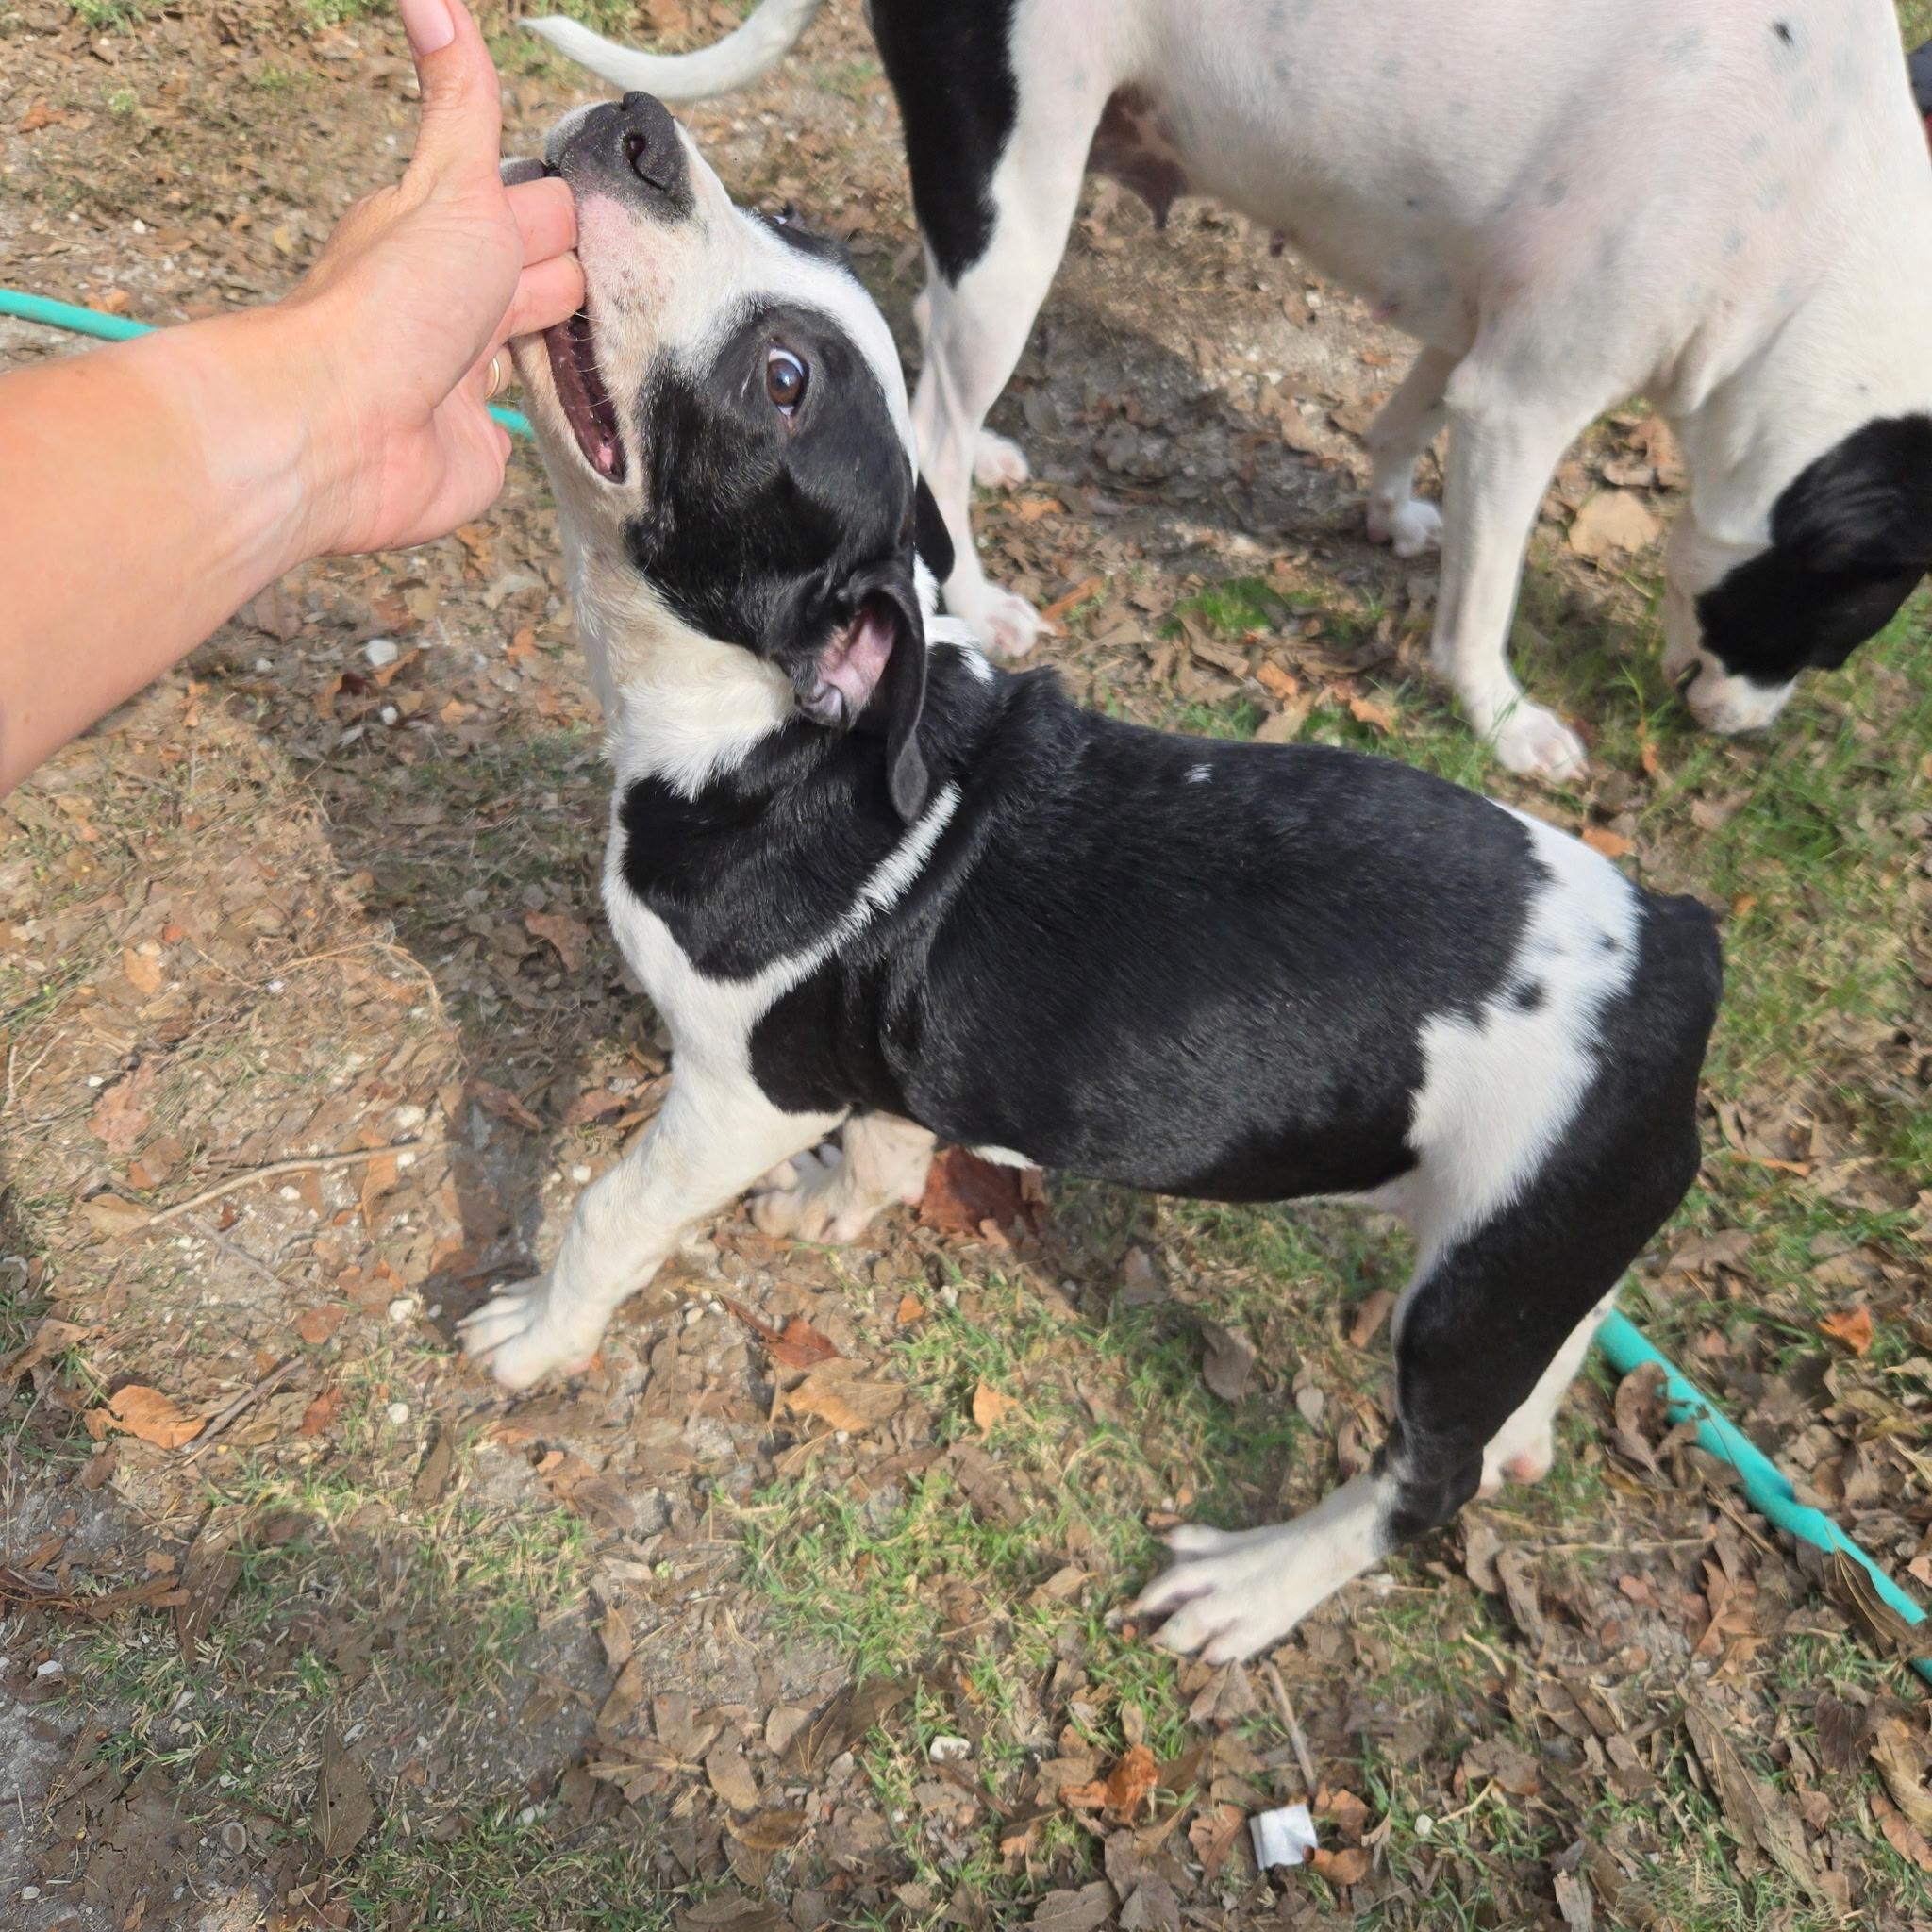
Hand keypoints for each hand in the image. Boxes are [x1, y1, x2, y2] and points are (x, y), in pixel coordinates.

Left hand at [282, 0, 582, 556]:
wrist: (347, 430)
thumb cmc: (387, 307)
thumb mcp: (450, 182)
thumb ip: (461, 98)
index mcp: (450, 233)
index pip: (536, 212)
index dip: (572, 212)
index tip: (622, 207)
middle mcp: (457, 302)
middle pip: (547, 281)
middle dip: (587, 278)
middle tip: (640, 277)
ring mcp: (468, 377)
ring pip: (543, 353)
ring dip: (580, 349)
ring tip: (635, 341)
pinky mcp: (482, 444)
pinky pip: (532, 426)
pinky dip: (563, 419)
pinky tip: (597, 409)